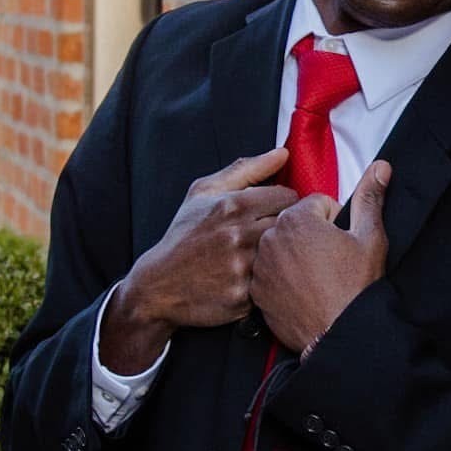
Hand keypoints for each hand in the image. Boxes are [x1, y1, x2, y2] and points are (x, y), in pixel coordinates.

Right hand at [100, 148, 297, 371]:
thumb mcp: (204, 193)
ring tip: (263, 257)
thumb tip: (283, 153)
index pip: (288, 197)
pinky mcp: (242, 297)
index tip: (272, 214)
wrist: (159, 285)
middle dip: (285, 229)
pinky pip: (272, 284)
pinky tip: (253, 280)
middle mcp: (238, 235)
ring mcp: (241, 268)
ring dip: (278, 256)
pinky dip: (267, 283)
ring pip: (284, 255)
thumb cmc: (185, 235)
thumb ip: (247, 170)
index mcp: (232, 205)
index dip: (284, 204)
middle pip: (291, 226)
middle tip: (270, 237)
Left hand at [250, 161, 391, 354]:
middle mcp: (270, 237)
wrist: (338, 335)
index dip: (334, 222)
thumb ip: (370, 198)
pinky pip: (268, 272)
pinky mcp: (255, 290)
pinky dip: (281, 277)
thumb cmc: (355, 288)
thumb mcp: (370, 238)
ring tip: (315, 277)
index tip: (341, 244)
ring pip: (279, 246)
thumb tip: (381, 166)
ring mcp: (260, 265)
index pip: (317, 204)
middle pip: (294, 223)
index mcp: (297, 218)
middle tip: (329, 263)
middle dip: (311, 236)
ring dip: (294, 255)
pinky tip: (300, 291)